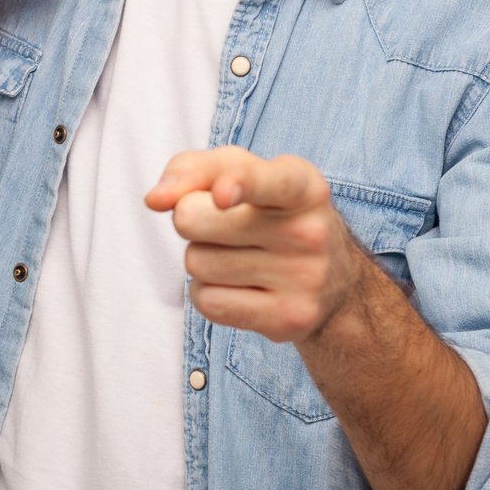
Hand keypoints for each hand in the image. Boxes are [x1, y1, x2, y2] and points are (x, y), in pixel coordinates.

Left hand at [144, 146, 363, 344]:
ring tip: (239, 256)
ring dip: (201, 259)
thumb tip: (156, 199)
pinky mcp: (290, 319)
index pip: (269, 181)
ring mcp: (304, 279)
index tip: (221, 194)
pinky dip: (209, 293)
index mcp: (303, 184)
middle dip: (189, 219)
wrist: (333, 280)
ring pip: (197, 263)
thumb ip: (193, 169)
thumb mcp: (241, 172)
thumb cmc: (269, 210)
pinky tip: (241, 286)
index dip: (239, 183)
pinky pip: (208, 302)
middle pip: (194, 219)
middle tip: (220, 223)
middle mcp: (310, 230)